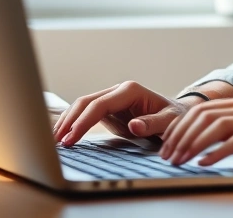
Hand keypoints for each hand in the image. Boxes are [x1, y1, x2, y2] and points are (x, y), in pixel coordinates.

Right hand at [52, 81, 196, 145]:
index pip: (99, 104)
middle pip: (86, 102)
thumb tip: (134, 126)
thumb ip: (153, 124)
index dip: (83, 121)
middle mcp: (118, 91)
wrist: (179, 114)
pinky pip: (86, 113)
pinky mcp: (109, 109)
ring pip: (82, 105)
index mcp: (130, 90)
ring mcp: (112, 98)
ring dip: (68, 121)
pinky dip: (74, 122)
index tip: (72, 138)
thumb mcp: (170, 121)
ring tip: (54, 139)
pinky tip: (64, 134)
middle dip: (70, 120)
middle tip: (58, 141)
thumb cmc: (176, 117)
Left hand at [157, 98, 232, 172]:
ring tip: (179, 161)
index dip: (181, 126)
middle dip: (180, 136)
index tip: (168, 145)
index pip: (204, 110)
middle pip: (204, 115)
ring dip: (192, 145)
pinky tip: (204, 164)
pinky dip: (216, 152)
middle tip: (166, 156)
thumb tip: (213, 148)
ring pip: (216, 126)